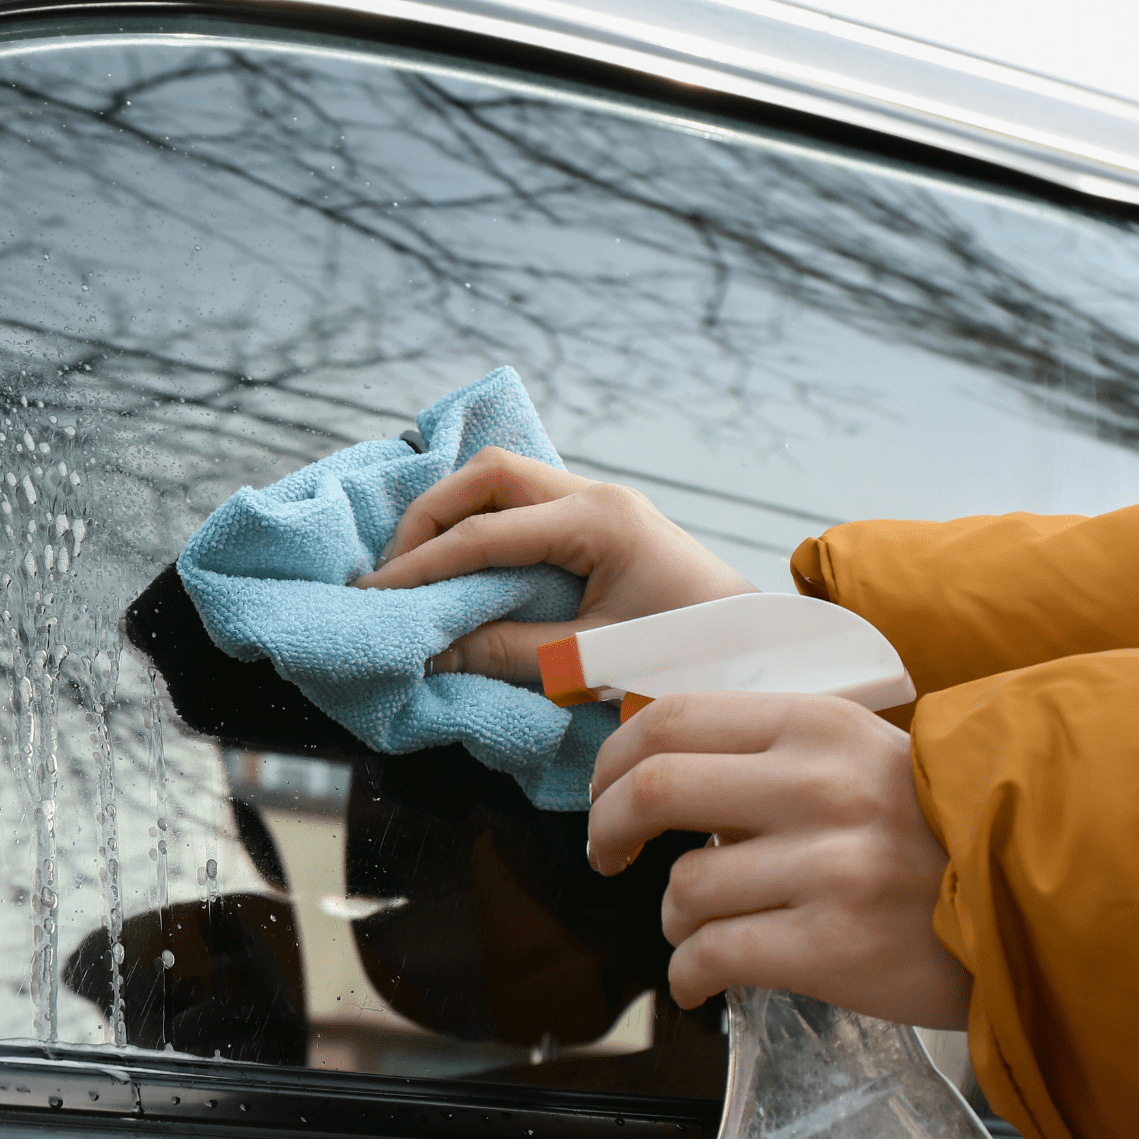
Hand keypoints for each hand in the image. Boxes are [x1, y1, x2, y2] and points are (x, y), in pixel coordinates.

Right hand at [352, 449, 753, 681]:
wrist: (764, 656)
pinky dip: (482, 522)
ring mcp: (601, 501)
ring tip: (415, 565)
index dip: (421, 567)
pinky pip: (524, 502)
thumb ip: (506, 652)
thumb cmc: (691, 660)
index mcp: (598, 522)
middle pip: (488, 475)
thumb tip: (426, 650)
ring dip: (453, 514)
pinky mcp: (601, 520)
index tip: (375, 596)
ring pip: (503, 479)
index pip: (484, 534)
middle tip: (390, 571)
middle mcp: (596, 496)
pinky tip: (459, 559)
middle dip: (429, 518)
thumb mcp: (592, 663)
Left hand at [588, 692, 971, 1028]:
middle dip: (606, 827)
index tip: (603, 794)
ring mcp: (830, 868)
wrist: (1040, 906)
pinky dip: (688, 974)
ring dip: (673, 916)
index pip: (669, 720)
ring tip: (702, 928)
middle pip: (653, 789)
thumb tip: (652, 771)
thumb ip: (768, 756)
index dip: (612, 760)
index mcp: (817, 726)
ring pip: (684, 887)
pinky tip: (698, 982)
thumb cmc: (932, 832)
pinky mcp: (835, 947)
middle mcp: (819, 787)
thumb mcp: (859, 756)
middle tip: (606, 855)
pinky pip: (714, 956)